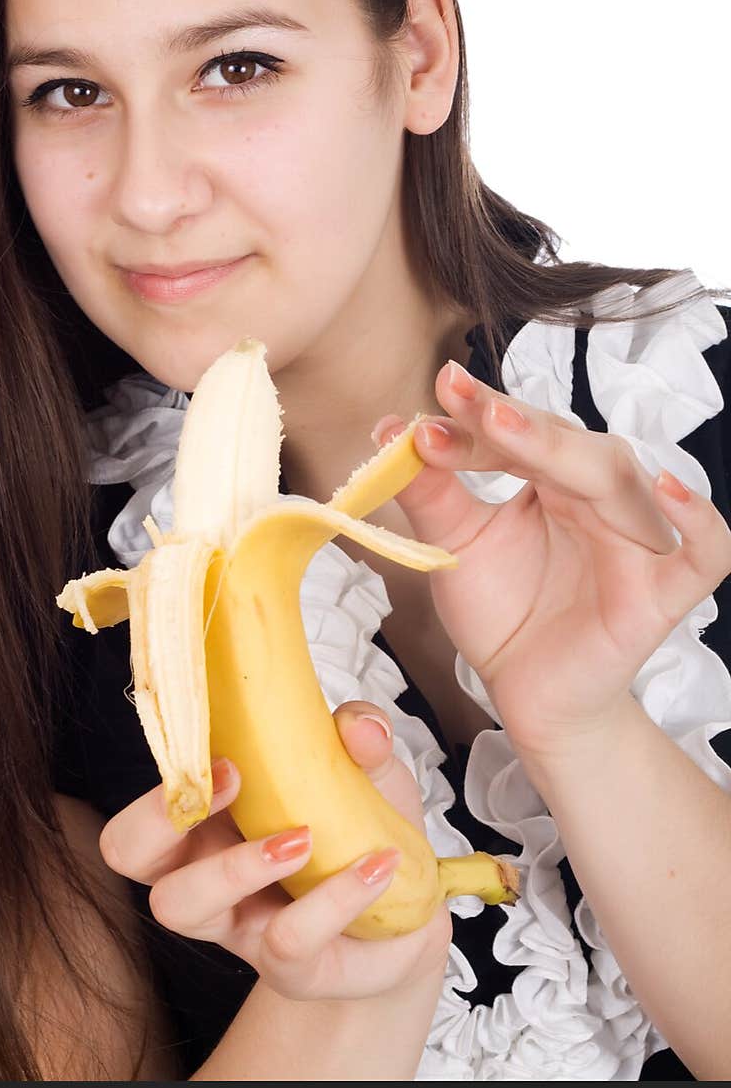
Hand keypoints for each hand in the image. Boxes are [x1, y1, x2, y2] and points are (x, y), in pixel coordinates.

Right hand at [98, 701, 450, 1001]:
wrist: (415, 912)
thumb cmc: (363, 829)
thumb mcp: (368, 768)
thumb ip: (363, 733)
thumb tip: (359, 725)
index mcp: (209, 818)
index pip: (144, 803)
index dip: (162, 781)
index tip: (225, 757)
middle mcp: (205, 872)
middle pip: (126, 852)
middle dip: (157, 816)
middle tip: (235, 780)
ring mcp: (239, 926)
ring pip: (181, 906)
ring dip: (235, 863)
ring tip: (304, 839)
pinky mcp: (289, 969)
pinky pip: (288, 939)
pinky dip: (334, 896)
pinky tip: (377, 865)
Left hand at [375, 359, 730, 758]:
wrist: (526, 696)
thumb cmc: (504, 612)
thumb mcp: (455, 546)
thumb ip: (429, 492)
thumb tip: (388, 428)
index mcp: (551, 479)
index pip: (520, 433)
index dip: (478, 415)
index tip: (438, 391)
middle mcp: (598, 499)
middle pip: (570, 446)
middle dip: (516, 422)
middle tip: (468, 403)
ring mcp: (635, 543)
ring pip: (620, 480)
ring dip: (567, 451)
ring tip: (509, 429)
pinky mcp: (661, 594)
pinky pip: (704, 552)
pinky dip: (698, 520)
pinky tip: (670, 489)